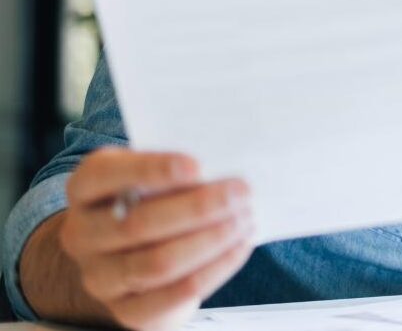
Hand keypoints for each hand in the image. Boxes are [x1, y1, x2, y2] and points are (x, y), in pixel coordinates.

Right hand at [58, 147, 253, 330]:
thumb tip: (222, 167)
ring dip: (210, 240)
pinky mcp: (127, 310)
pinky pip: (173, 295)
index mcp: (84, 190)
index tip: (197, 166)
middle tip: (241, 193)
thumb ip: (175, 170)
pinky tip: (239, 247)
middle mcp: (81, 234)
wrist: (130, 257)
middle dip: (197, 208)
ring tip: (245, 219)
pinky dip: (214, 269)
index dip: (150, 170)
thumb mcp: (152, 176)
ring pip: (158, 263)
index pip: (103, 176)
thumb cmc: (150, 201)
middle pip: (137, 224)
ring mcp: (99, 277)